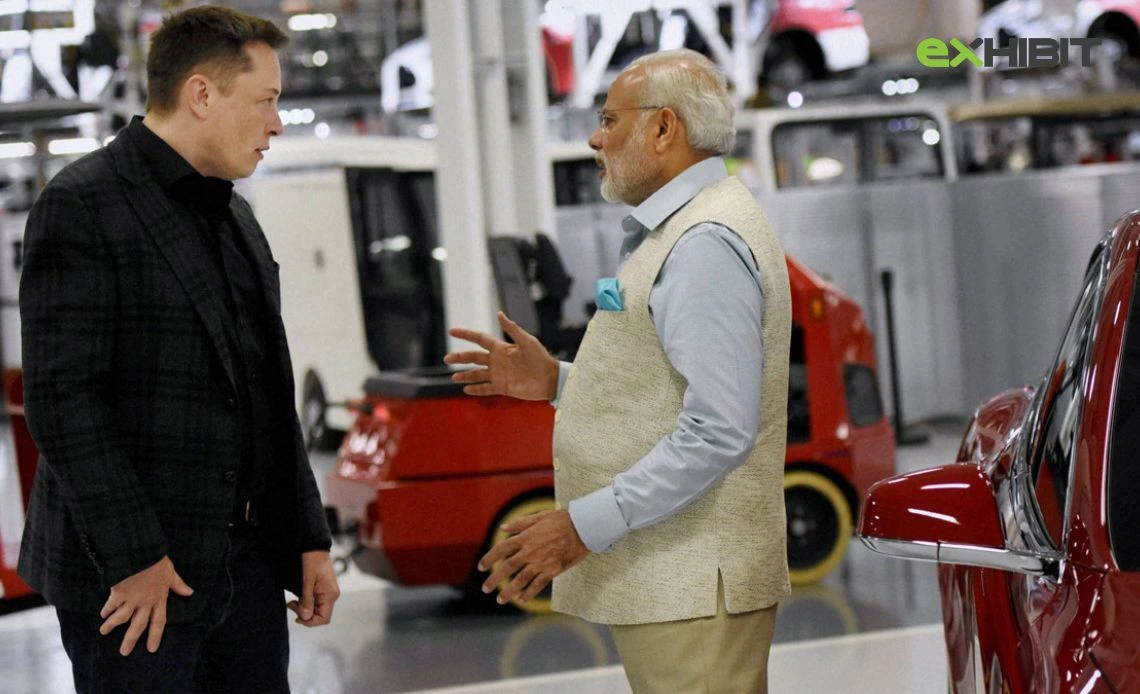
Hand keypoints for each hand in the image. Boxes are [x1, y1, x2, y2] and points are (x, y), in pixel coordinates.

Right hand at [99, 556, 193, 655]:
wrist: (140, 552)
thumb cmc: (157, 560)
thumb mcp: (171, 572)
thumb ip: (178, 584)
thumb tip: (190, 592)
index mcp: (159, 598)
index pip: (159, 621)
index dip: (155, 635)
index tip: (151, 649)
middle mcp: (145, 602)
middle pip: (138, 625)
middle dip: (130, 639)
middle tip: (124, 652)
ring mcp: (131, 599)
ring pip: (121, 618)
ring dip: (112, 626)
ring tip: (103, 632)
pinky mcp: (119, 593)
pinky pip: (111, 605)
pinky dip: (106, 610)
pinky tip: (102, 615)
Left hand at [287, 551, 339, 626]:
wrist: (315, 548)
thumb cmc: (312, 562)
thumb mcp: (307, 581)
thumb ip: (307, 600)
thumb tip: (305, 617)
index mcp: (330, 595)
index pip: (323, 619)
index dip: (310, 622)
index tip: (296, 616)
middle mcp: (332, 596)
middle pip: (319, 615)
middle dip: (304, 614)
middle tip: (291, 604)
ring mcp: (328, 593)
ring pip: (316, 610)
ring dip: (304, 609)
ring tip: (293, 601)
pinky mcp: (323, 590)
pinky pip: (315, 603)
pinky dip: (306, 603)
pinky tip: (299, 597)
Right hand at [444, 311, 559, 400]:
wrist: (549, 379)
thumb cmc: (541, 358)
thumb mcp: (527, 341)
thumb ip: (512, 329)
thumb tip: (499, 313)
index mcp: (501, 348)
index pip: (479, 339)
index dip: (466, 334)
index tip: (452, 331)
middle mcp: (497, 361)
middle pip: (474, 358)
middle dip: (460, 358)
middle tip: (447, 358)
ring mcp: (499, 375)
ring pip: (477, 374)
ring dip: (465, 376)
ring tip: (453, 377)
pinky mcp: (502, 387)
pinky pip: (485, 389)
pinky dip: (476, 390)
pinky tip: (466, 390)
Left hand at [478, 510, 589, 605]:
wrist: (583, 528)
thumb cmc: (562, 520)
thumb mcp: (540, 516)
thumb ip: (520, 524)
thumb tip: (503, 528)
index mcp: (525, 537)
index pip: (501, 549)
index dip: (489, 559)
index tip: (481, 567)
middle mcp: (529, 551)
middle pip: (507, 567)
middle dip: (494, 579)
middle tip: (485, 589)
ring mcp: (540, 562)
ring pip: (520, 580)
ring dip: (508, 591)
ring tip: (500, 599)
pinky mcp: (552, 571)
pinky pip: (537, 585)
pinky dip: (529, 593)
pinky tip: (522, 600)